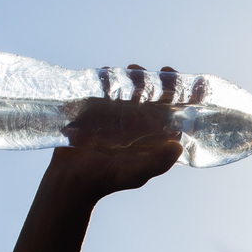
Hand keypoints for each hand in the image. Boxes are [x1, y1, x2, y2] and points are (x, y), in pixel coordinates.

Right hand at [51, 64, 189, 199]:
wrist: (68, 180)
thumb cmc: (105, 180)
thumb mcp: (133, 173)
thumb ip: (156, 162)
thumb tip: (177, 145)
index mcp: (155, 138)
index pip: (174, 113)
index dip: (182, 94)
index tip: (181, 79)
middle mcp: (140, 125)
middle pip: (155, 96)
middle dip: (155, 81)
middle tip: (147, 73)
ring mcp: (118, 116)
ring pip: (132, 90)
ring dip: (134, 78)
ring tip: (131, 72)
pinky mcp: (96, 111)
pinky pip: (105, 89)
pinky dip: (107, 79)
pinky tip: (106, 72)